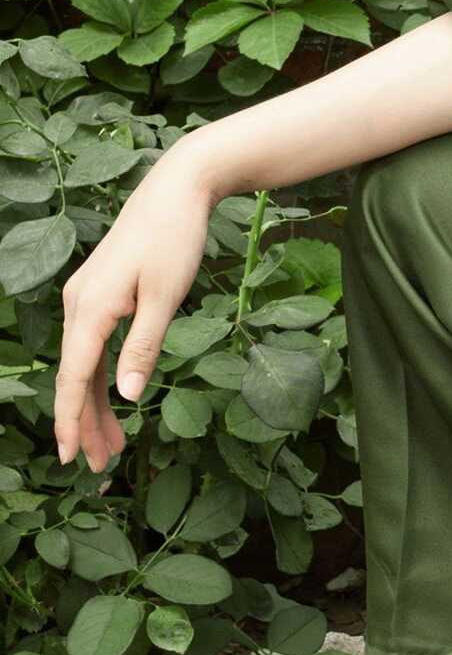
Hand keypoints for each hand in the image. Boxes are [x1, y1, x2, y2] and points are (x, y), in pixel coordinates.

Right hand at [53, 151, 216, 474]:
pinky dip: (102, 374)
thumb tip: (127, 397)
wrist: (177, 188)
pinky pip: (94, 344)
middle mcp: (78, 304)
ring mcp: (86, 298)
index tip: (72, 457)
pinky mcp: (100, 293)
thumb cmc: (175, 238)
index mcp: (90, 308)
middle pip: (76, 376)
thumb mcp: (167, 297)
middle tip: (103, 466)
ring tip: (113, 446)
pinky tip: (112, 399)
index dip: (71, 420)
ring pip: (84, 363)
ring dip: (95, 404)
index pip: (74, 377)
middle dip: (87, 423)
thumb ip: (144, 347)